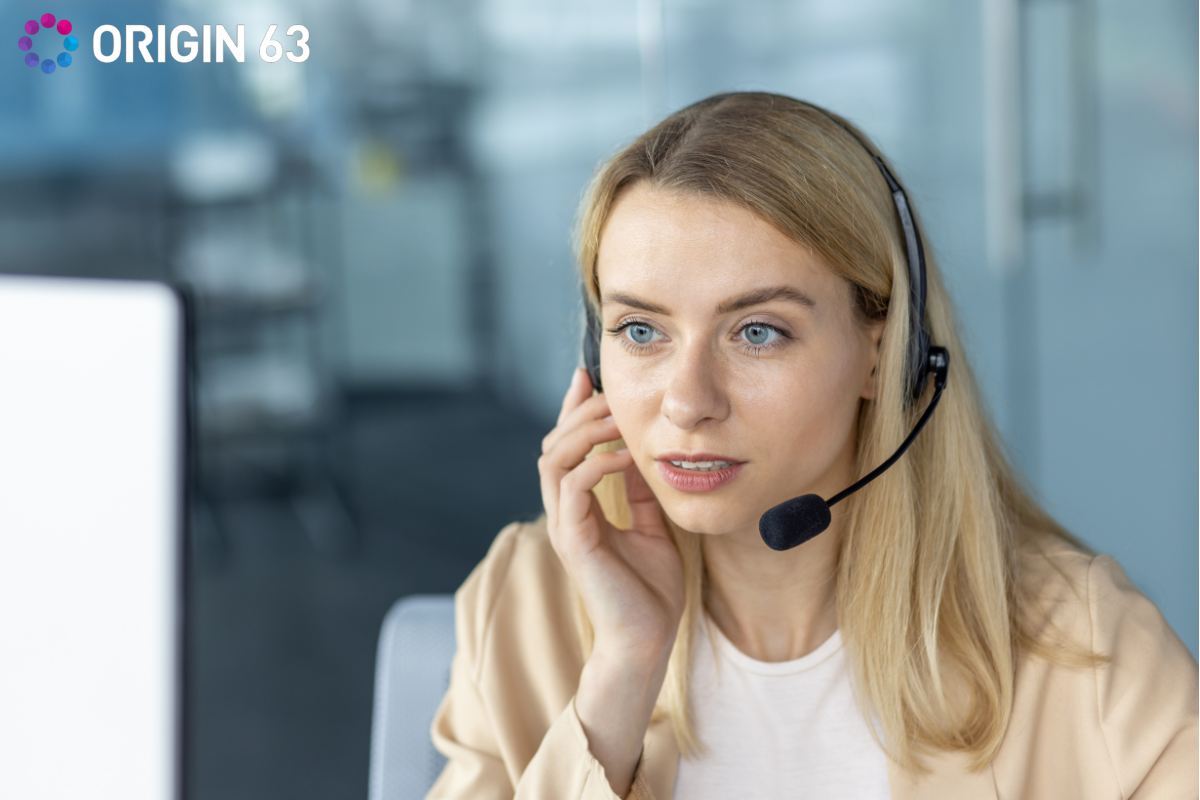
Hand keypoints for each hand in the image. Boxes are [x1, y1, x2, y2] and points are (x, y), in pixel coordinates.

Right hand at [538, 368, 684, 664]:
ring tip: (616, 416)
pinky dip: (597, 463)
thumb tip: (641, 452)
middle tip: (607, 392)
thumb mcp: (651, 527)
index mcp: (579, 508)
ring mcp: (565, 527)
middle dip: (577, 412)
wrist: (646, 641)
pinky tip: (626, 455)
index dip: (572, 410)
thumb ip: (640, 492)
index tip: (588, 377)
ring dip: (584, 431)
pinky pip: (573, 487)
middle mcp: (565, 513)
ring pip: (553, 460)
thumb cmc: (650, 591)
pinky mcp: (574, 542)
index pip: (566, 448)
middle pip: (552, 445)